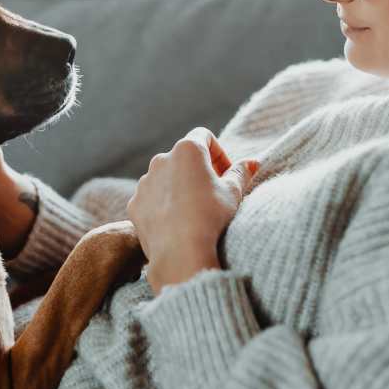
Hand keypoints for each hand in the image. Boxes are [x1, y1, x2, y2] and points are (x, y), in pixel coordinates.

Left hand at [127, 127, 258, 294]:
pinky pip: (151, 198)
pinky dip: (163, 204)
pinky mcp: (135, 203)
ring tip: (194, 211)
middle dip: (198, 170)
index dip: (218, 153)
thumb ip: (242, 172)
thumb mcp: (233, 192)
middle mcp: (161, 159)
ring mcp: (144, 181)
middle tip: (213, 193)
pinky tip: (177, 223)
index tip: (226, 174)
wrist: (180, 252)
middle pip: (183, 157)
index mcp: (187, 149)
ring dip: (179, 187)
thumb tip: (253, 162)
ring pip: (165, 177)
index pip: (204, 137)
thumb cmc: (210, 217)